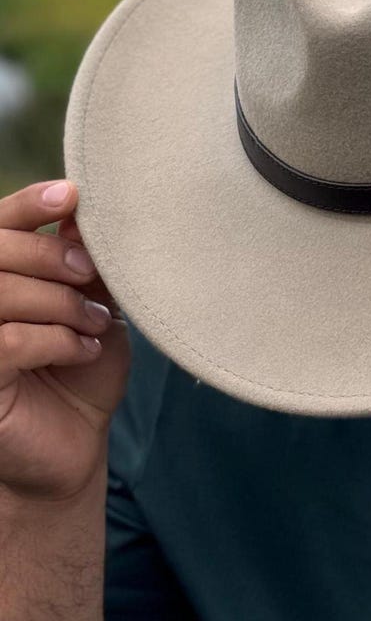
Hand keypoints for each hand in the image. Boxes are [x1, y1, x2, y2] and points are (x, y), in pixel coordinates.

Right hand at [0, 180, 130, 502]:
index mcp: (0, 276)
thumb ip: (83, 261)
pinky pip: (8, 341)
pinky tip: (85, 351)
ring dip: (62, 303)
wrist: (78, 439)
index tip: (72, 195)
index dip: (28, 204)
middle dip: (52, 256)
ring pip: (2, 292)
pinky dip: (58, 340)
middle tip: (92, 278)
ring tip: (97, 322)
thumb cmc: (84, 366)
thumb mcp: (94, 304)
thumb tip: (77, 209)